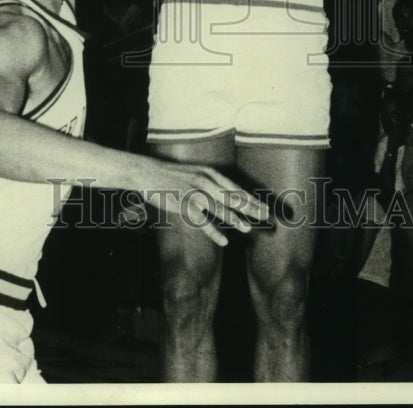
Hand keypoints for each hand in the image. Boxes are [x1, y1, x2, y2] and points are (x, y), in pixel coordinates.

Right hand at [140, 156, 270, 246]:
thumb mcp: (194, 172)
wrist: (146, 171)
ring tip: (248, 229)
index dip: (252, 199)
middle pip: (232, 197)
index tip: (266, 208)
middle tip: (267, 218)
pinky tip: (224, 241)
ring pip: (219, 208)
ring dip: (235, 219)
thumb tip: (226, 194)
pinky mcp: (183, 204)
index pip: (236, 188)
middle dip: (251, 208)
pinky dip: (213, 232)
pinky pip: (201, 221)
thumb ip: (210, 182)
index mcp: (209, 172)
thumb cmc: (170, 174)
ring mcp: (194, 192)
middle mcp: (205, 181)